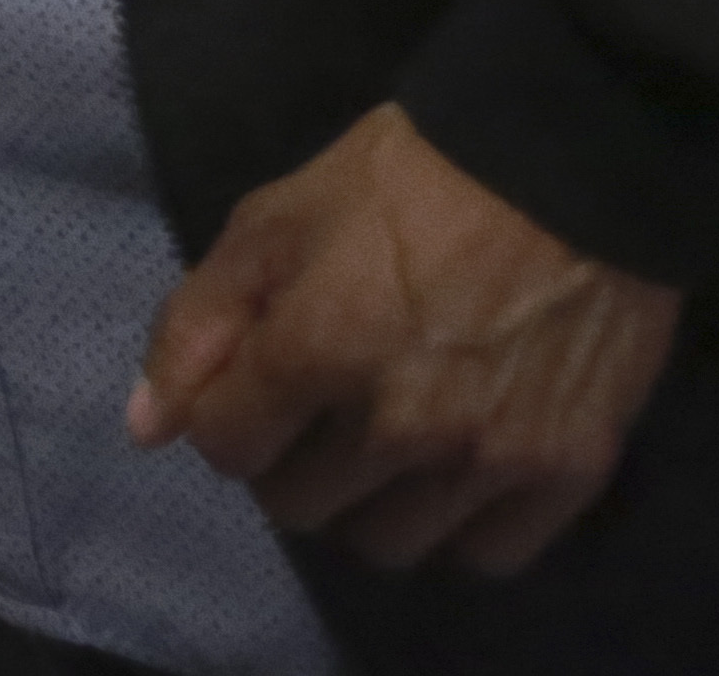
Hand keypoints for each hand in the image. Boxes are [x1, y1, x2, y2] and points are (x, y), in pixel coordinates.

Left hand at [128, 101, 683, 574]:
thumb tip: (145, 427)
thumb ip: (200, 322)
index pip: (226, 448)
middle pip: (299, 507)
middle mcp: (402, 423)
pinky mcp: (568, 473)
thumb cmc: (409, 178)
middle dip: (288, 463)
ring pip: (387, 544)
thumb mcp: (277, 219)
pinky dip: (459, 526)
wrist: (573, 163)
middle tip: (317, 414)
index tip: (253, 387)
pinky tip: (453, 476)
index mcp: (318, 349)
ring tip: (382, 449)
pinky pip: (487, 554)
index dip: (224, 415)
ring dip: (367, 504)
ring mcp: (489, 457)